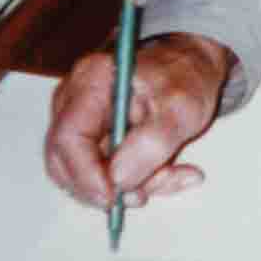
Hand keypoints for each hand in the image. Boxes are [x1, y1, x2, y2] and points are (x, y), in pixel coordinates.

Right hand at [44, 32, 234, 210]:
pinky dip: (137, 181)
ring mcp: (84, 121)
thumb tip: (118, 179)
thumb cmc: (186, 75)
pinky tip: (166, 171)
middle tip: (143, 194)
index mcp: (92, 81)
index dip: (85, 174)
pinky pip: (104, 174)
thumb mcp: (182, 107)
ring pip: (87, 174)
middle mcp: (77, 101)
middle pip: (67, 162)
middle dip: (105, 187)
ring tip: (169, 173)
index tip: (114, 195)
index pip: (67, 137)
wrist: (193, 65)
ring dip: (129, 186)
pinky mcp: (96, 139)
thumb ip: (151, 143)